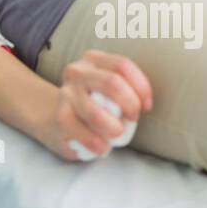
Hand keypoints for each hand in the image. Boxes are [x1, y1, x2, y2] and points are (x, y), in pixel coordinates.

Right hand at [34, 49, 153, 161]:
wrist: (59, 120)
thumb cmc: (95, 104)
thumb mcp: (109, 88)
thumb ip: (126, 88)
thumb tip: (144, 103)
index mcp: (94, 60)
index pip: (122, 65)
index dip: (141, 87)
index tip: (146, 106)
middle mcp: (78, 72)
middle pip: (112, 82)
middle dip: (129, 104)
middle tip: (133, 119)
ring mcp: (66, 94)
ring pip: (95, 112)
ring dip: (112, 128)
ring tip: (116, 135)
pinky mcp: (60, 117)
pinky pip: (82, 132)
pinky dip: (95, 142)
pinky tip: (102, 147)